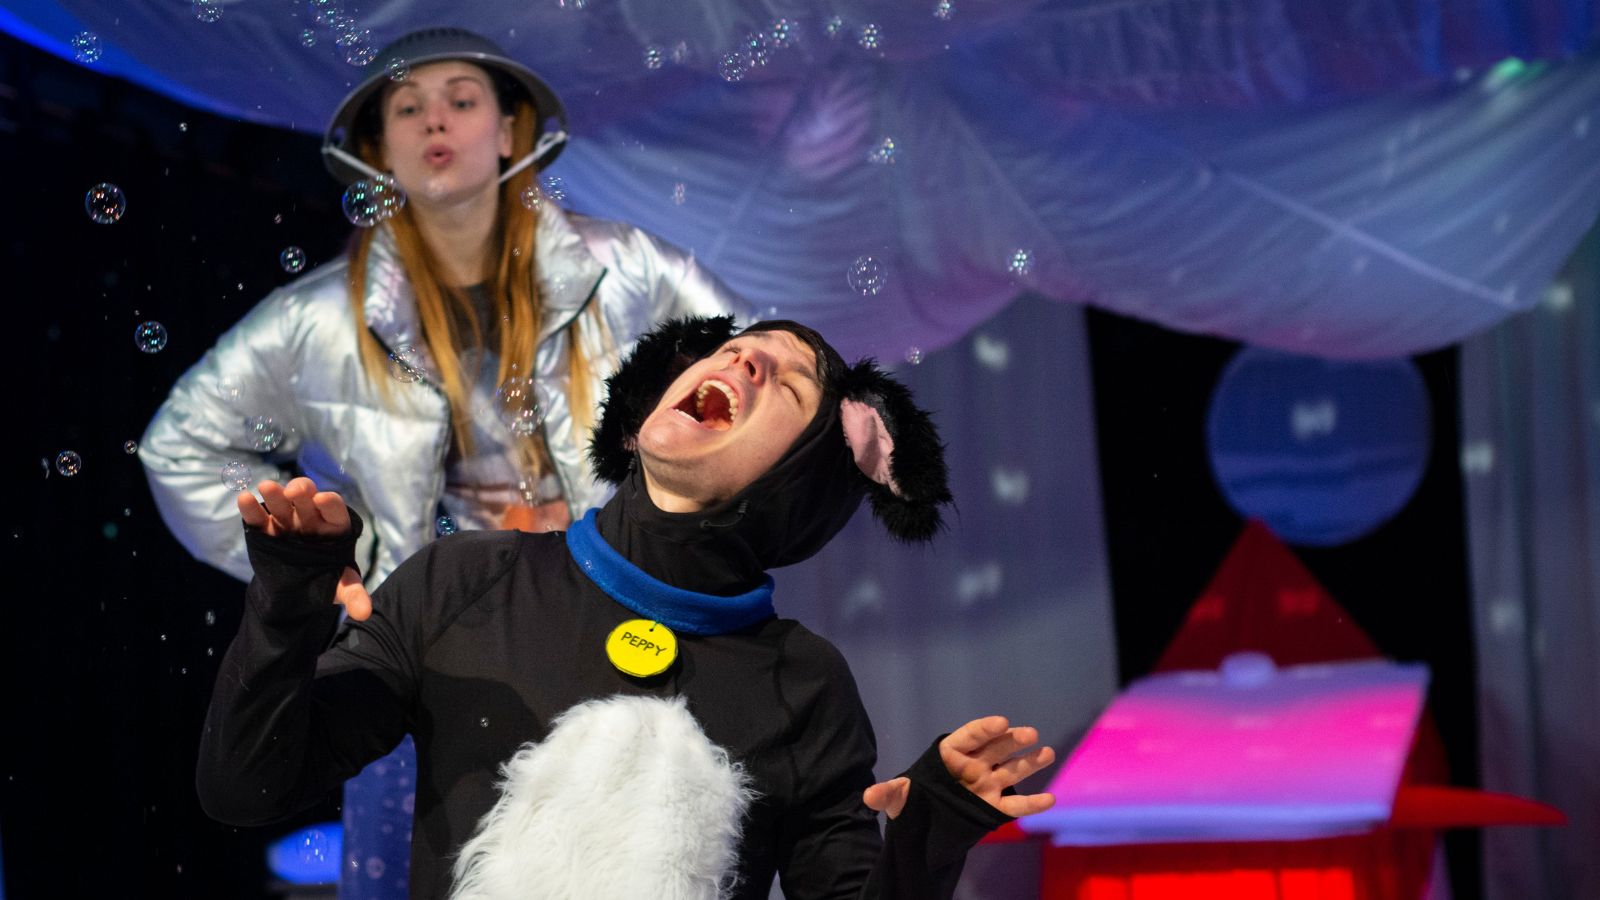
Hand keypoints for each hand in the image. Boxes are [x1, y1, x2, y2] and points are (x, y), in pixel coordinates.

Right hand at [237, 477, 371, 620]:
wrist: (299, 586)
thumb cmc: (327, 578)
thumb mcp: (341, 587)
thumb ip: (353, 594)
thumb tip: (364, 613)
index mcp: (334, 527)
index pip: (335, 510)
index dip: (329, 504)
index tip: (322, 500)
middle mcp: (311, 519)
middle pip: (307, 500)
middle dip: (302, 492)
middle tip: (294, 491)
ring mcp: (288, 522)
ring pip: (282, 504)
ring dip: (275, 496)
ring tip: (266, 487)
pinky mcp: (266, 529)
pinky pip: (259, 517)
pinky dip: (251, 509)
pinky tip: (244, 498)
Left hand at [863, 716, 1055, 819]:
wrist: (923, 824)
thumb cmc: (911, 801)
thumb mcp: (897, 798)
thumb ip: (887, 794)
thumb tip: (869, 795)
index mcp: (950, 754)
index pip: (970, 736)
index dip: (985, 728)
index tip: (1001, 722)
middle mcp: (973, 765)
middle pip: (996, 747)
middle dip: (1012, 740)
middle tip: (1029, 733)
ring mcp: (987, 784)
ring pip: (1011, 770)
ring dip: (1029, 762)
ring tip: (1047, 752)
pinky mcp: (994, 807)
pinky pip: (1015, 804)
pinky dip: (1032, 803)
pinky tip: (1049, 798)